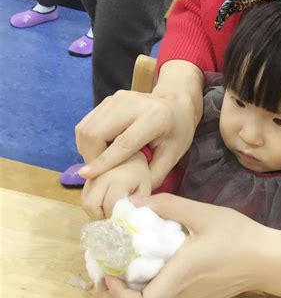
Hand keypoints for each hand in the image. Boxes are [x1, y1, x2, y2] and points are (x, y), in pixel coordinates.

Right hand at [76, 60, 203, 185]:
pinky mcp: (108, 100)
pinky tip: (99, 150)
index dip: (104, 161)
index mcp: (154, 118)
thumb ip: (153, 176)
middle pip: (96, 132)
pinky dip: (87, 140)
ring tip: (98, 163)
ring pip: (86, 127)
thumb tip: (132, 198)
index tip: (86, 175)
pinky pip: (87, 123)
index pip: (123, 143)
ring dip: (86, 149)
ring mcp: (117, 99)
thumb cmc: (177, 132)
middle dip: (91, 156)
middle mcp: (132, 104)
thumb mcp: (173, 155)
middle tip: (97, 173)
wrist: (175, 103)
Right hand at [81, 152, 151, 219]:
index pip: (109, 204)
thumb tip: (126, 217)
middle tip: (110, 219)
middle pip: (90, 205)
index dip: (113, 216)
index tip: (120, 220)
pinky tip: (102, 206)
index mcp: (118, 180)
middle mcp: (101, 178)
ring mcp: (91, 178)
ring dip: (94, 213)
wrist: (129, 155)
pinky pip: (84, 198)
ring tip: (107, 212)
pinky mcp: (86, 179)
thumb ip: (138, 203)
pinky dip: (92, 206)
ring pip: (84, 203)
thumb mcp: (144, 188)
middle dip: (99, 217)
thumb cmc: (139, 174)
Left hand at [97, 193, 280, 297]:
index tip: (106, 272)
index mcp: (180, 278)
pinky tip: (146, 264)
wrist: (269, 259)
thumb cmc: (238, 236)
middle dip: (110, 297)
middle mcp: (180, 297)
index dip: (114, 297)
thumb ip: (167, 205)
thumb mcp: (203, 213)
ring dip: (125, 293)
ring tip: (118, 264)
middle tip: (102, 270)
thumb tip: (134, 203)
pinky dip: (144, 289)